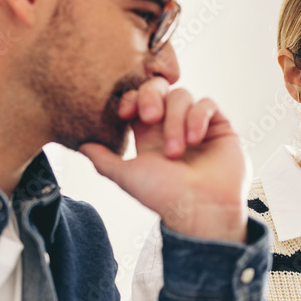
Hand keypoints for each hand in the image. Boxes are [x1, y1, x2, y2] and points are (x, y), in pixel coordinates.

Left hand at [79, 78, 249, 242]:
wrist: (200, 211)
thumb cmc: (164, 197)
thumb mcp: (126, 177)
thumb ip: (103, 160)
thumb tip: (80, 143)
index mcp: (149, 136)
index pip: (138, 100)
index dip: (131, 98)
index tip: (126, 112)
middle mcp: (173, 126)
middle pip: (159, 89)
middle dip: (151, 96)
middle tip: (149, 116)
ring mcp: (197, 125)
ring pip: (183, 96)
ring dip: (176, 119)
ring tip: (176, 150)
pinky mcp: (220, 127)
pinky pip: (207, 104)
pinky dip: (198, 117)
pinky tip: (196, 140)